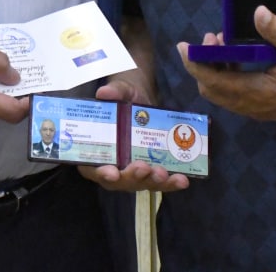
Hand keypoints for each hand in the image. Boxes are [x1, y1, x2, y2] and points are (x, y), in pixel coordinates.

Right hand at [76, 74, 189, 193]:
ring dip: (153, 182)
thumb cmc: (125, 99)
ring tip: (164, 174)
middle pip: (120, 180)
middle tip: (143, 168)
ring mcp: (133, 172)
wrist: (143, 101)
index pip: (94, 168)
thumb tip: (105, 92)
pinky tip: (181, 180)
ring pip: (141, 184)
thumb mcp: (121, 91)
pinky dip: (170, 183)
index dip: (101, 173)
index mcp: (96, 152)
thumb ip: (114, 92)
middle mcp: (113, 167)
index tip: (112, 172)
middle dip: (132, 177)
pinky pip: (159, 181)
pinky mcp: (150, 171)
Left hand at [178, 6, 275, 122]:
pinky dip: (225, 78)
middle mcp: (253, 106)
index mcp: (258, 92)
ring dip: (214, 70)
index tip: (184, 46)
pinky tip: (234, 58)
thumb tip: (258, 12)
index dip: (195, 63)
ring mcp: (257, 110)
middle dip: (203, 64)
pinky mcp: (262, 109)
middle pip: (212, 90)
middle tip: (209, 38)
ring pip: (221, 95)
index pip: (214, 81)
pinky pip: (233, 97)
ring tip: (220, 43)